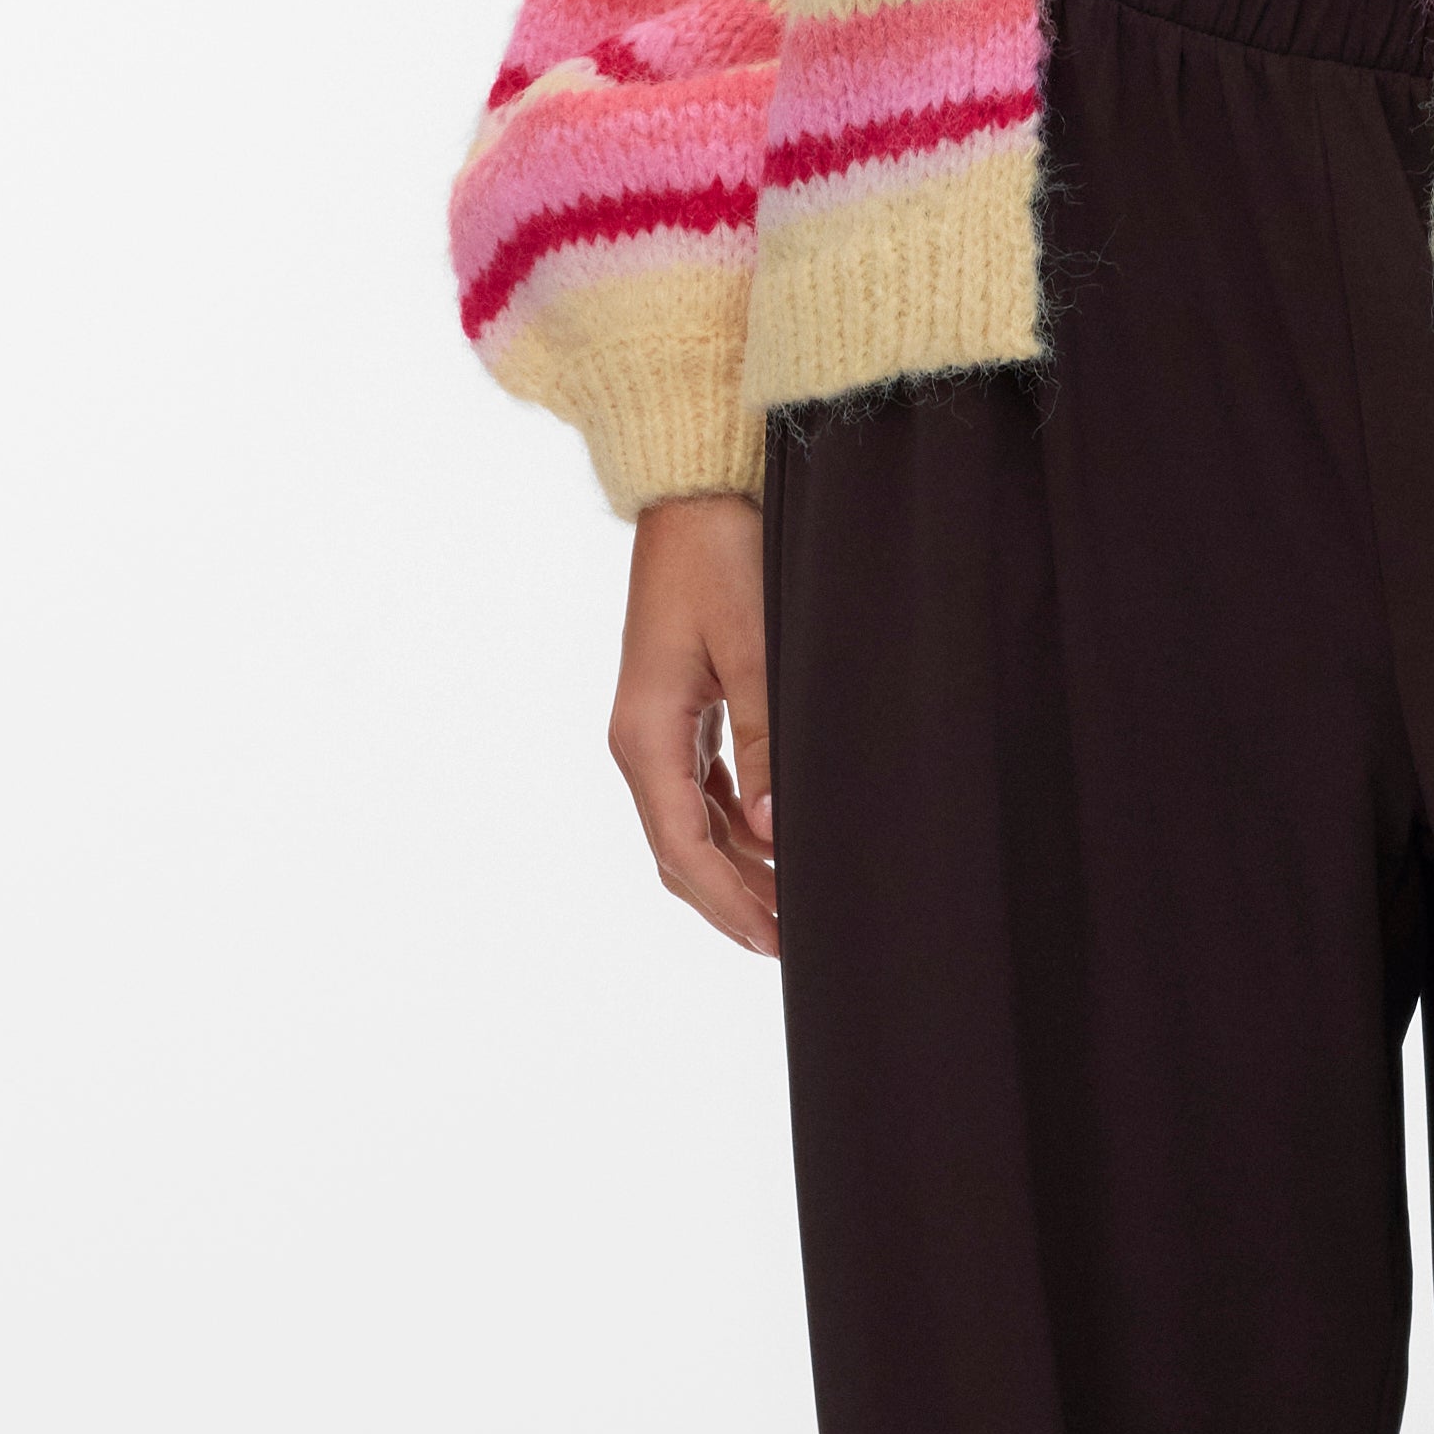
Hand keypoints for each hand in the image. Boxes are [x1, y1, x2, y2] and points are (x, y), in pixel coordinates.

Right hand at [610, 490, 776, 956]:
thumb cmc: (722, 555)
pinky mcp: (679, 708)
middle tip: (792, 941)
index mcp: (646, 735)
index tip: (778, 942)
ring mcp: (657, 726)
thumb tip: (778, 832)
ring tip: (793, 901)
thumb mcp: (753, 647)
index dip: (730, 906)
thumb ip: (767, 741)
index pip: (683, 850)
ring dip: (737, 866)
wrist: (694, 491)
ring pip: (692, 824)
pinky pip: (703, 789)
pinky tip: (778, 840)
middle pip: (680, 850)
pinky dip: (737, 824)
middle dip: (732, 901)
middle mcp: (640, 740)